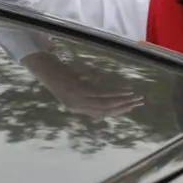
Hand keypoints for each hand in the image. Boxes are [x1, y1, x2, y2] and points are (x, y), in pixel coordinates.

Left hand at [21, 53, 143, 118]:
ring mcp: (79, 99)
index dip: (116, 112)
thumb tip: (99, 92)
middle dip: (124, 108)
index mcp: (76, 107)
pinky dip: (115, 94)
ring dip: (123, 102)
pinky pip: (101, 95)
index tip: (130, 107)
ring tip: (136, 98)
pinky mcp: (80, 91)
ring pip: (105, 104)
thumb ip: (83, 92)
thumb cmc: (57, 75)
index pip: (100, 114)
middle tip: (139, 104)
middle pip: (105, 110)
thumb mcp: (70, 86)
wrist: (43, 69)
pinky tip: (125, 92)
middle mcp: (78, 106)